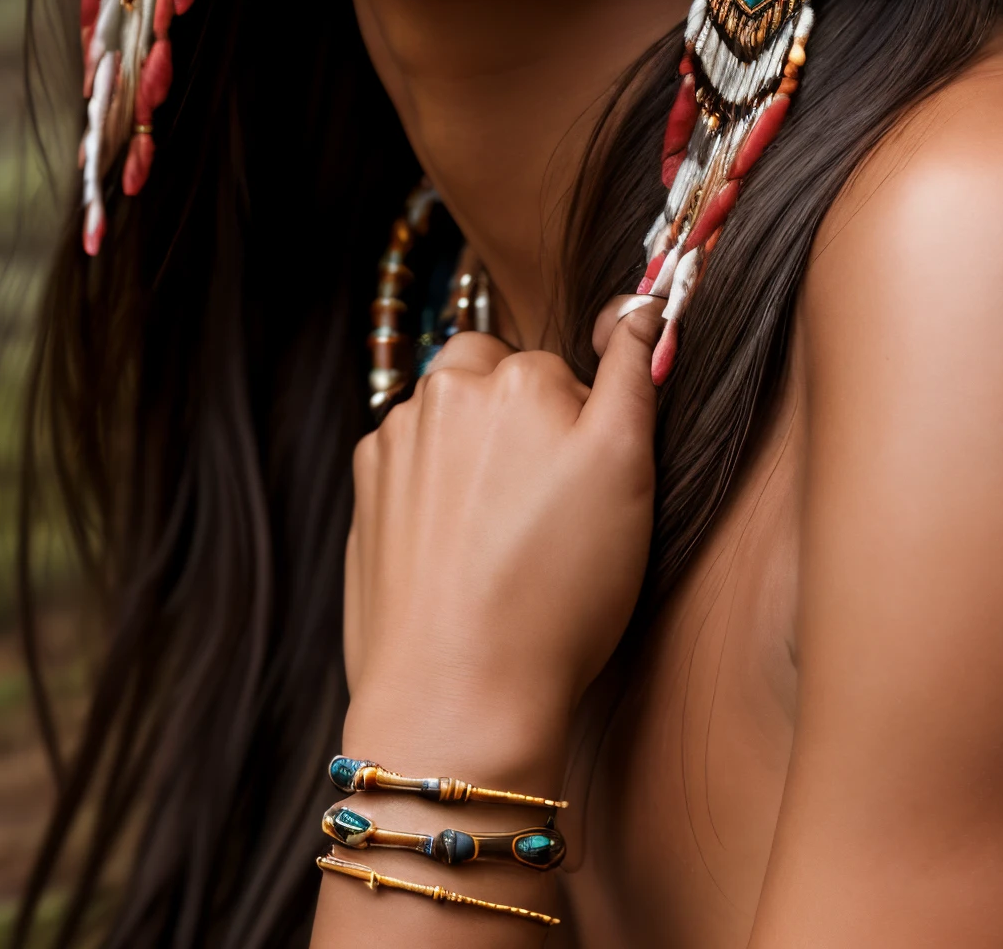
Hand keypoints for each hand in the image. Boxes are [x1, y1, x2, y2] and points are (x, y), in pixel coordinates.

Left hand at [342, 294, 662, 777]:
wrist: (458, 697)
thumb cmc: (558, 591)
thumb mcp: (627, 470)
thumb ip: (633, 371)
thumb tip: (638, 304)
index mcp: (513, 375)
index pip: (561, 373)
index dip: (582, 430)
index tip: (585, 490)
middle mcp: (442, 391)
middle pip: (495, 379)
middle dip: (519, 422)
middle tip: (546, 511)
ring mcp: (393, 443)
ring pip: (451, 421)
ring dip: (474, 455)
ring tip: (502, 541)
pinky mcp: (364, 495)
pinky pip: (412, 467)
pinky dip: (435, 495)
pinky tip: (459, 555)